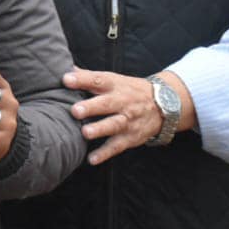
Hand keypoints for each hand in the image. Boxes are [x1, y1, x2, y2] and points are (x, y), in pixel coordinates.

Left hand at [63, 67, 191, 165]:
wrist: (163, 104)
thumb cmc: (128, 90)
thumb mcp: (112, 79)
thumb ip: (87, 76)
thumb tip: (65, 69)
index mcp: (114, 85)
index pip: (98, 80)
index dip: (82, 79)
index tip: (66, 79)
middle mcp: (122, 102)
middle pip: (106, 104)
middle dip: (91, 107)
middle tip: (75, 111)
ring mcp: (127, 120)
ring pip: (114, 125)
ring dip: (99, 129)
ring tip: (85, 133)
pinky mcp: (131, 137)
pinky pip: (117, 146)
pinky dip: (105, 154)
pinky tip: (92, 159)